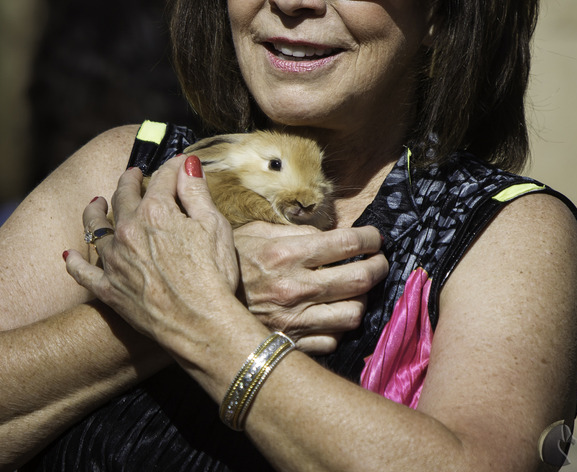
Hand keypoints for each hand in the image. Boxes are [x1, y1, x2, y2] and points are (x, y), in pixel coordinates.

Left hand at [64, 156, 240, 357]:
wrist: (202, 325)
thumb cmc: (215, 275)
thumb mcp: (215, 226)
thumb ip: (196, 191)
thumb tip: (187, 163)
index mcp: (156, 211)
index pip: (162, 177)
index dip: (173, 167)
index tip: (180, 164)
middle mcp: (128, 230)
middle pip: (125, 195)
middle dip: (130, 180)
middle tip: (134, 174)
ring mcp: (114, 260)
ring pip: (96, 227)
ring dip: (95, 211)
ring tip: (95, 202)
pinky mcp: (108, 289)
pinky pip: (83, 272)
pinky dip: (75, 263)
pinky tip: (69, 255)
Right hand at [233, 221, 387, 353]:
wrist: (196, 306)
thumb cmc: (226, 262)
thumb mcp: (253, 232)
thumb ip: (292, 231)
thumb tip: (326, 235)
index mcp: (288, 254)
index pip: (347, 243)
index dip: (370, 239)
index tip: (375, 238)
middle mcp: (297, 288)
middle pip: (359, 278)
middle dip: (378, 267)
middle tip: (380, 261)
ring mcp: (296, 320)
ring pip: (353, 314)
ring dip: (362, 300)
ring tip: (358, 290)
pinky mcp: (292, 344)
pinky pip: (332, 339)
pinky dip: (338, 327)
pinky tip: (332, 314)